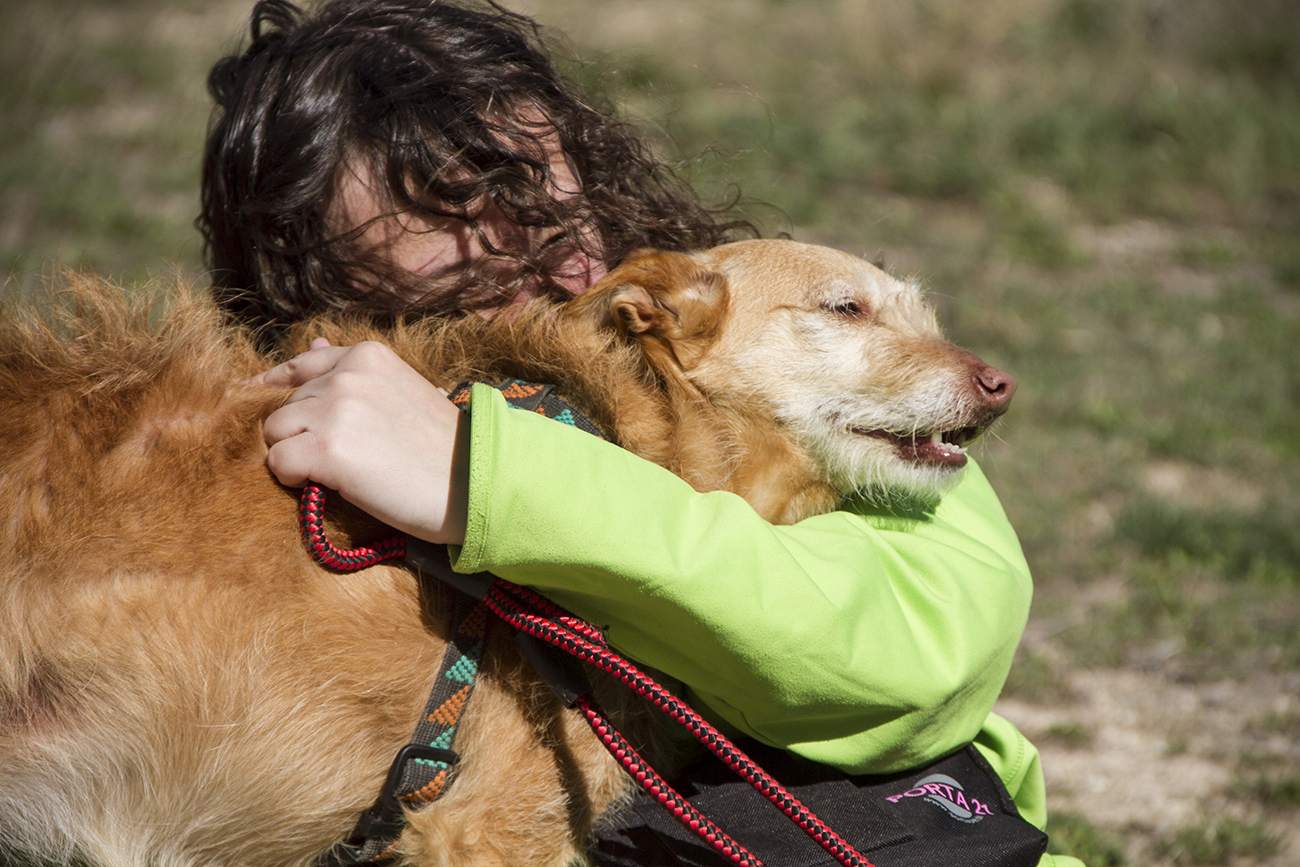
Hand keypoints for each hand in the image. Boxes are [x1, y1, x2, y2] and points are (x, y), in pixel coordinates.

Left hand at [248, 338, 468, 544]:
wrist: (471, 483)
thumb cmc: (438, 445)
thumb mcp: (397, 391)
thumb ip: (351, 371)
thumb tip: (313, 340)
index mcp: (366, 356)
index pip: (300, 365)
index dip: (280, 390)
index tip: (273, 408)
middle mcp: (346, 376)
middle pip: (285, 405)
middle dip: (302, 432)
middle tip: (344, 456)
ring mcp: (334, 410)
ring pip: (275, 432)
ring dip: (296, 454)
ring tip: (340, 470)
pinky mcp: (326, 450)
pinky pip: (278, 462)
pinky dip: (295, 479)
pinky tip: (330, 484)